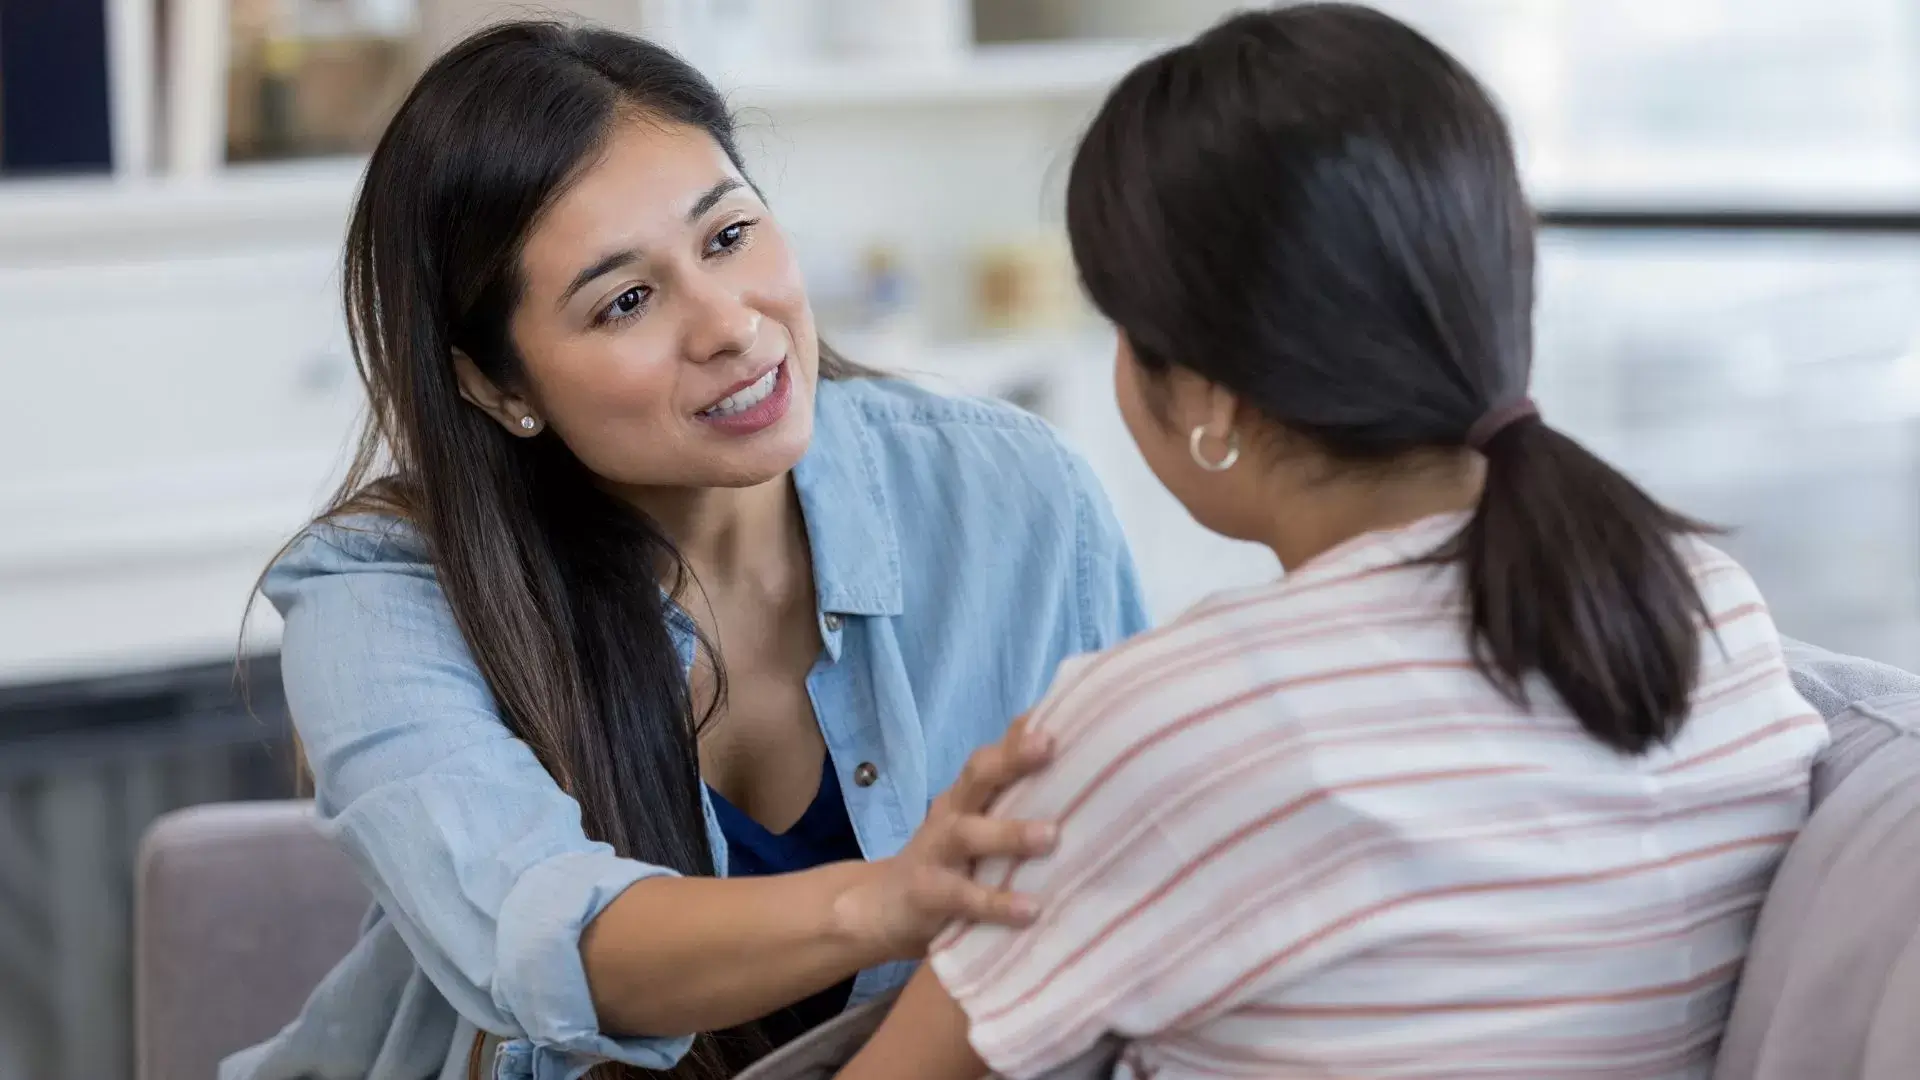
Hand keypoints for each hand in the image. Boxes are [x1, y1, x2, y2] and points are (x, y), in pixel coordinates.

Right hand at [835, 716, 1058, 960]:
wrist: (880, 908)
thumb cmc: (950, 861)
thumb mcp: (977, 823)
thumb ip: (1011, 795)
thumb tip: (1062, 758)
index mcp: (968, 795)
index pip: (995, 753)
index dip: (1023, 732)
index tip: (1061, 715)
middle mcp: (952, 813)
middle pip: (978, 776)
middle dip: (1013, 758)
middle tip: (1048, 745)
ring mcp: (936, 852)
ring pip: (969, 834)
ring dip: (1009, 833)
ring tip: (1051, 835)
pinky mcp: (927, 894)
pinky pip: (963, 897)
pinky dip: (996, 903)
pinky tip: (1030, 910)